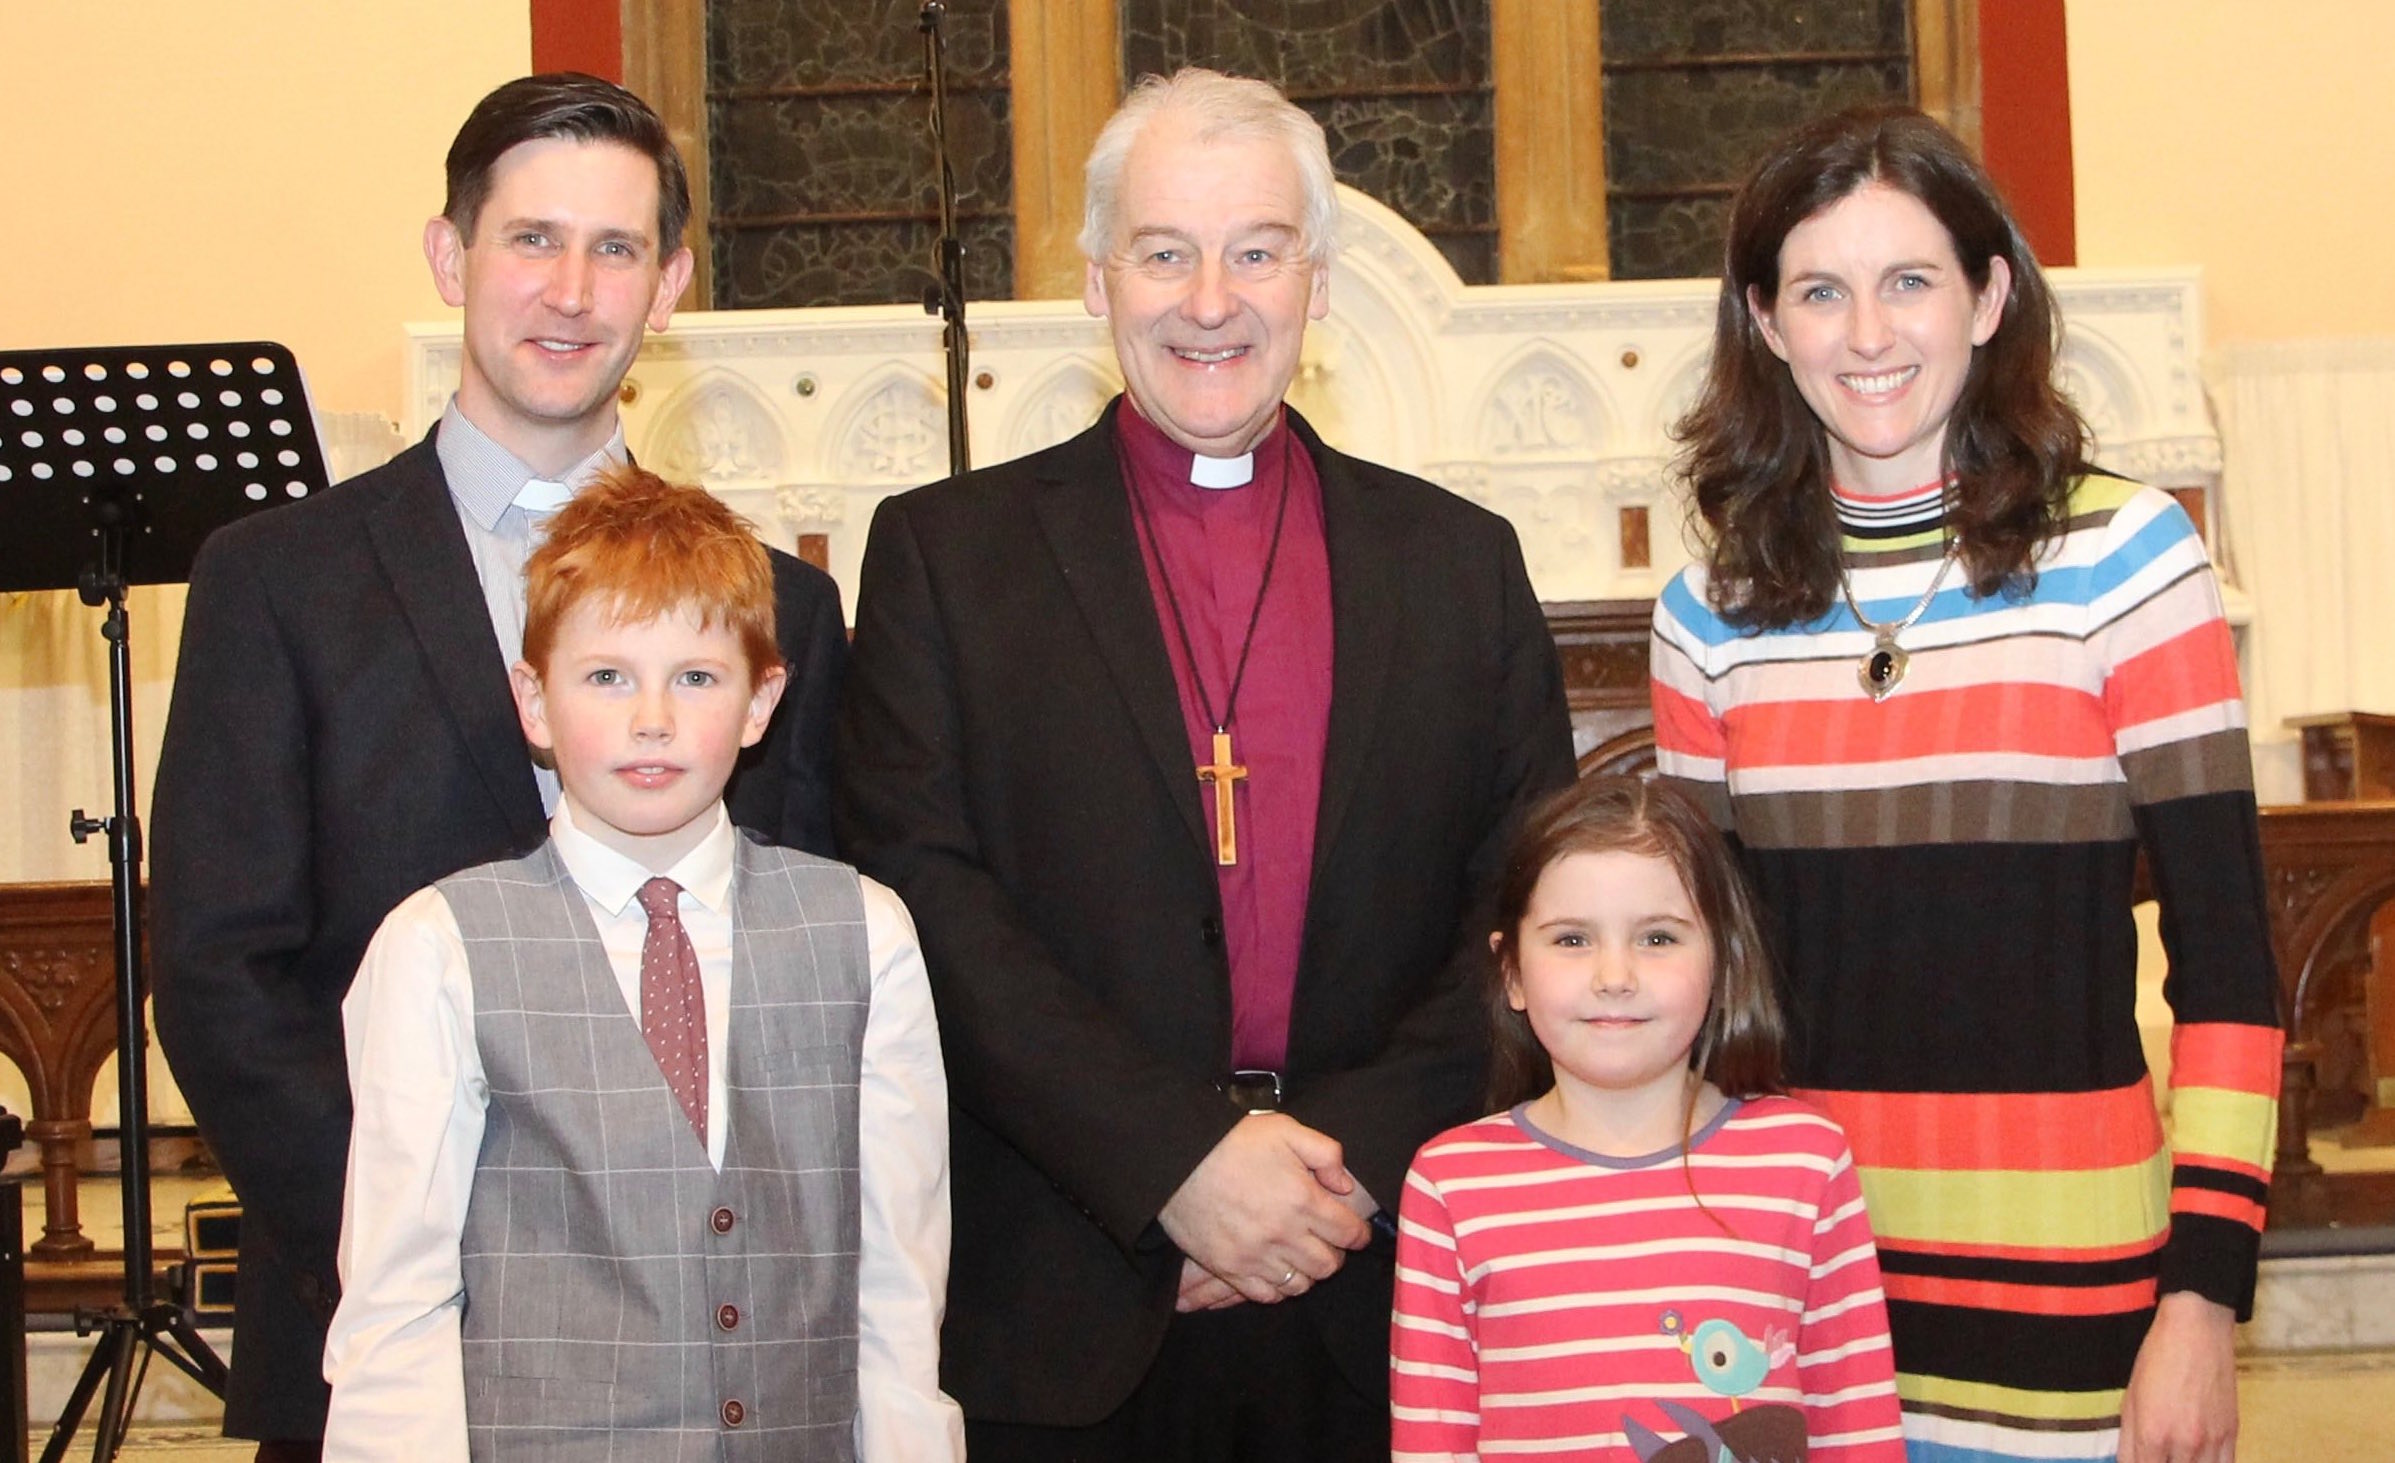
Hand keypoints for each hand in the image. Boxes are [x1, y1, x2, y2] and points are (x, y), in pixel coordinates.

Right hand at [1156, 1113, 1371, 1303]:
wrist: (1176, 1159)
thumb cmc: (1232, 1141)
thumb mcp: (1286, 1129)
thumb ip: (1325, 1153)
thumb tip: (1344, 1185)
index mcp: (1302, 1199)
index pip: (1348, 1233)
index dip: (1358, 1234)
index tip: (1355, 1231)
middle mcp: (1283, 1234)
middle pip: (1329, 1264)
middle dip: (1336, 1253)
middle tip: (1328, 1241)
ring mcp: (1255, 1255)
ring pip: (1301, 1284)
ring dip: (1308, 1271)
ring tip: (1301, 1254)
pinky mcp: (1229, 1268)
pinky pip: (1267, 1295)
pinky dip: (1279, 1287)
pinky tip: (1276, 1268)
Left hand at [2118, 1291, 2237, 1462]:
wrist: (2196, 1332)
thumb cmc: (2156, 1360)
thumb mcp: (2131, 1400)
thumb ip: (2129, 1441)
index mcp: (2153, 1435)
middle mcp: (2184, 1444)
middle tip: (2158, 1457)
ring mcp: (2212, 1442)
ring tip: (2176, 1458)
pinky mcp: (2232, 1435)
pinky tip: (2197, 1461)